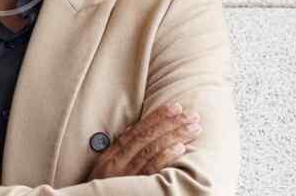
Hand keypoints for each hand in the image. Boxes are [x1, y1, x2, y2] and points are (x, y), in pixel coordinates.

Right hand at [86, 102, 200, 179]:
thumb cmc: (103, 188)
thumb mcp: (105, 168)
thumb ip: (119, 149)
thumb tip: (134, 130)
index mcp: (111, 155)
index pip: (137, 130)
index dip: (156, 117)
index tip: (175, 107)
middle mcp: (118, 162)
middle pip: (147, 137)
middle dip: (170, 123)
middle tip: (191, 115)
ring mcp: (126, 175)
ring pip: (151, 150)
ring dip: (174, 136)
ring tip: (193, 128)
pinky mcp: (134, 187)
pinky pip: (151, 169)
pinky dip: (165, 156)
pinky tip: (180, 148)